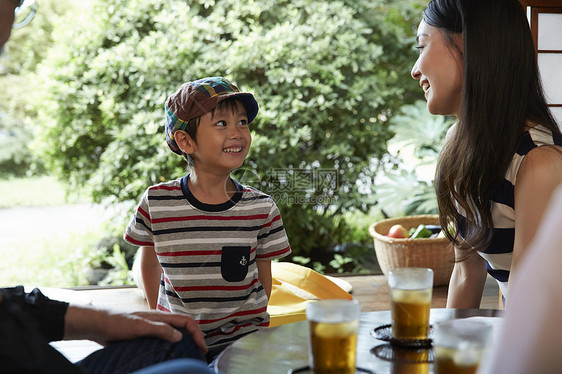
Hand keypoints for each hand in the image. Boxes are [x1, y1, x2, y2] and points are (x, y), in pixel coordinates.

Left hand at [64, 306, 206, 352]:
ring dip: (184, 342)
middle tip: (199, 352)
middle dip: (194, 338)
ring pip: (174, 334)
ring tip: (188, 355)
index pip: (186, 322)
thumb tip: (179, 336)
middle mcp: (159, 321)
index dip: (197, 333)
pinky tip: (169, 355)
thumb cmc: (117, 322)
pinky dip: (172, 347)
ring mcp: (153, 328)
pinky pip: (164, 340)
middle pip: (183, 327)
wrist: (99, 324)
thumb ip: (160, 329)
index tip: (201, 347)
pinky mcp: (145, 335)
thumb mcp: (139, 326)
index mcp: (161, 316)